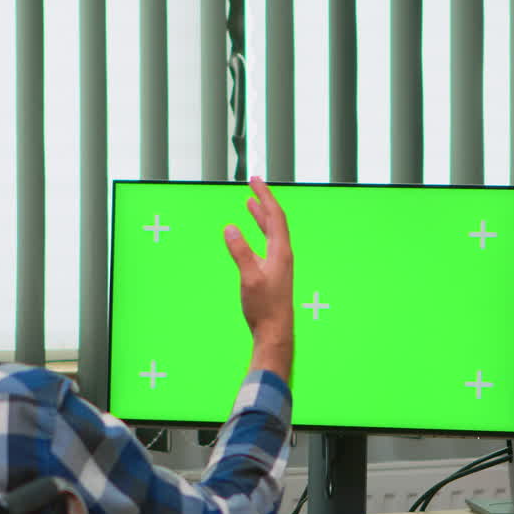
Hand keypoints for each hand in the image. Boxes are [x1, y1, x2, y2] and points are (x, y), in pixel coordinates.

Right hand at [224, 176, 293, 380]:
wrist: (275, 332)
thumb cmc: (264, 308)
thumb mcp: (249, 278)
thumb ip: (240, 252)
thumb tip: (230, 228)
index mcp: (281, 252)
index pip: (275, 216)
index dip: (265, 196)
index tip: (255, 180)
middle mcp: (283, 255)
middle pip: (275, 220)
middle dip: (263, 201)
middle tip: (253, 185)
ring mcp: (279, 264)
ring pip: (271, 233)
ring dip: (261, 216)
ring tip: (251, 204)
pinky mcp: (273, 273)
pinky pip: (267, 244)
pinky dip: (259, 233)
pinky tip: (250, 237)